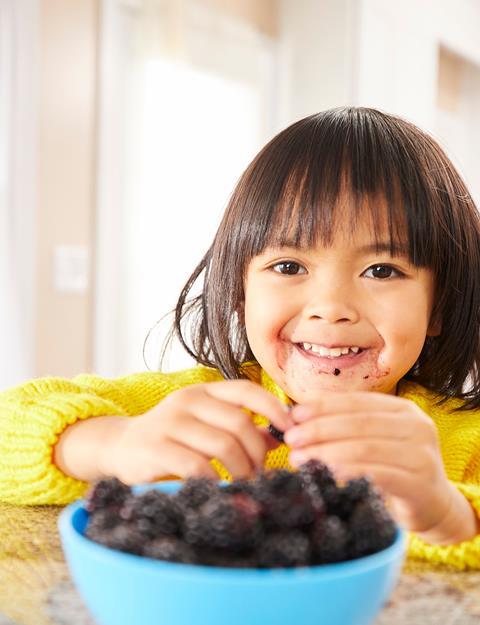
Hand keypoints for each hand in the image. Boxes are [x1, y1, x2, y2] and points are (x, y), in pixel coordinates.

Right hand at [99, 380, 292, 484]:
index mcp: (204, 391)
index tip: (291, 429)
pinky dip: (214, 480)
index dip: (273, 407)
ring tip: (244, 484)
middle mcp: (187, 400)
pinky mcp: (155, 448)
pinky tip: (217, 488)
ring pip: (222, 445)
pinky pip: (196, 466)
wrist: (121, 447)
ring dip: (242, 470)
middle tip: (261, 474)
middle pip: (239, 423)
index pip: (245, 390)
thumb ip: (239, 428)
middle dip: (257, 453)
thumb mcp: (206, 426)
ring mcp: (169, 422)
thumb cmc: (173, 438)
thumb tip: (279, 438)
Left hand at [284, 392, 475, 542]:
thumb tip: (298, 412)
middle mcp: (417, 426)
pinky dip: (349, 472)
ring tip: (299, 458)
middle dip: (320, 429)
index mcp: (402, 409)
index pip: (356, 402)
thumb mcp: (373, 439)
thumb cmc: (392, 468)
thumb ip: (344, 424)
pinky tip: (327, 474)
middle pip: (358, 423)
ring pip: (365, 447)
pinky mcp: (420, 483)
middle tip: (291, 439)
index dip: (322, 406)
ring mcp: (421, 454)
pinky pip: (378, 474)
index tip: (294, 415)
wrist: (432, 505)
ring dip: (327, 452)